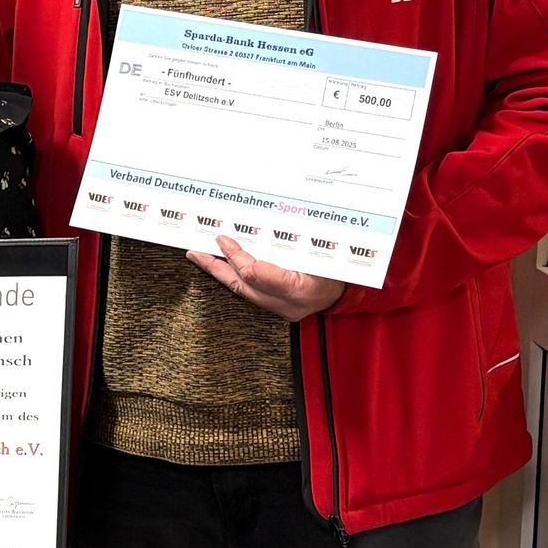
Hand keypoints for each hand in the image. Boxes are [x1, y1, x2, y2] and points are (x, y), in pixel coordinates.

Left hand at [188, 235, 344, 320]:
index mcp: (300, 289)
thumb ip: (296, 246)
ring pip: (242, 290)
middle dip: (216, 267)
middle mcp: (288, 303)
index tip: (223, 239)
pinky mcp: (278, 305)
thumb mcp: (324, 254)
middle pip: (243, 285)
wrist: (351, 291)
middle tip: (196, 251)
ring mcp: (282, 307)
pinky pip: (250, 291)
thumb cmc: (341, 269)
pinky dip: (233, 276)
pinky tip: (222, 265)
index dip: (237, 257)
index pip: (258, 275)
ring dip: (220, 272)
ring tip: (201, 257)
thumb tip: (263, 240)